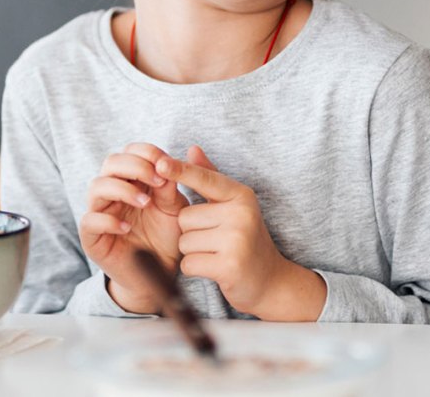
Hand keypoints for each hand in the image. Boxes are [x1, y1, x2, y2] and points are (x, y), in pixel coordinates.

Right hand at [79, 142, 188, 312]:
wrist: (158, 275)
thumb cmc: (165, 238)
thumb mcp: (175, 209)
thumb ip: (171, 187)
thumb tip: (167, 163)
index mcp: (132, 179)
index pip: (130, 152)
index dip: (146, 152)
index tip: (166, 163)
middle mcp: (113, 191)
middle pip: (111, 162)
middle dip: (135, 166)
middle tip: (158, 179)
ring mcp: (100, 212)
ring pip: (97, 187)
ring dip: (122, 189)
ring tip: (146, 202)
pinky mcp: (92, 237)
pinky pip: (90, 220)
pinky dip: (107, 220)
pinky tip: (126, 227)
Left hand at [157, 145, 326, 320]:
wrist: (271, 281)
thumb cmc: (245, 238)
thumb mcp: (232, 204)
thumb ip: (210, 177)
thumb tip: (192, 148)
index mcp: (241, 195)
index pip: (205, 179)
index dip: (180, 171)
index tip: (159, 163)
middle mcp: (241, 214)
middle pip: (185, 217)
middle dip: (191, 232)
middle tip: (216, 240)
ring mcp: (237, 241)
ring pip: (184, 242)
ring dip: (193, 252)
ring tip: (217, 254)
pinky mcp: (229, 267)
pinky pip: (188, 263)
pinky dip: (195, 269)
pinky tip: (215, 269)